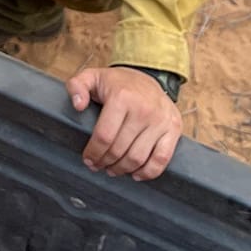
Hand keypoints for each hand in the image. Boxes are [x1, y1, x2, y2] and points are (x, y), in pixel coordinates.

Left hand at [67, 66, 182, 180]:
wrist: (148, 76)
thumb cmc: (117, 83)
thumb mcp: (92, 77)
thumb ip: (76, 86)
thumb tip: (78, 105)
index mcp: (122, 97)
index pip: (104, 135)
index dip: (94, 152)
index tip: (88, 159)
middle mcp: (143, 109)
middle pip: (120, 149)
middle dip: (105, 162)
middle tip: (98, 166)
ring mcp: (160, 120)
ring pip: (138, 158)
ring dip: (122, 169)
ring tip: (113, 170)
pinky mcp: (173, 129)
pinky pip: (161, 159)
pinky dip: (148, 172)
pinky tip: (135, 174)